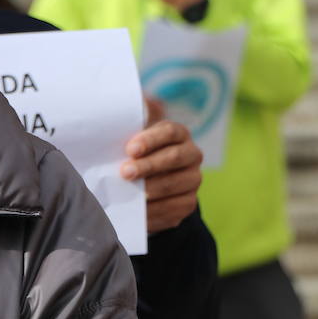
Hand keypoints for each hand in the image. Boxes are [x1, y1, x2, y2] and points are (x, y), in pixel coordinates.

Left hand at [121, 115, 202, 233]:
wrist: (144, 186)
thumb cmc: (134, 156)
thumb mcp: (131, 138)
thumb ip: (129, 122)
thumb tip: (127, 107)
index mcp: (178, 134)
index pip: (169, 132)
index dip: (151, 140)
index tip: (130, 149)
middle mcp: (191, 155)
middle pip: (173, 157)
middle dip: (148, 165)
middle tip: (125, 173)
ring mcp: (192, 179)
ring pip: (173, 184)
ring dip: (149, 189)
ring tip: (129, 194)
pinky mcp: (188, 203)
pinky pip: (172, 208)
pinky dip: (153, 210)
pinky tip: (137, 210)